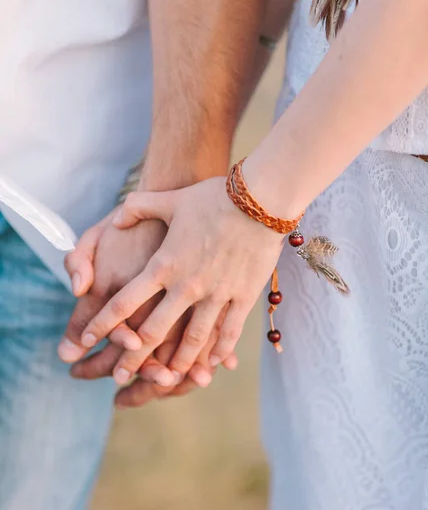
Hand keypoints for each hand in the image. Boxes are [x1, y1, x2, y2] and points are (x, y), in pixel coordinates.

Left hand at [59, 210, 234, 392]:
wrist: (260, 200)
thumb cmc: (214, 197)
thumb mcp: (170, 199)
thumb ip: (138, 208)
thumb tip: (116, 219)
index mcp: (164, 265)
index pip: (125, 301)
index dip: (102, 323)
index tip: (86, 340)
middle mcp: (186, 286)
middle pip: (153, 331)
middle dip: (132, 358)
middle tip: (117, 378)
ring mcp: (216, 294)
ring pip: (192, 339)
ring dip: (176, 362)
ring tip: (165, 380)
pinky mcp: (243, 296)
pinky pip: (229, 331)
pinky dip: (219, 351)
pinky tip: (213, 364)